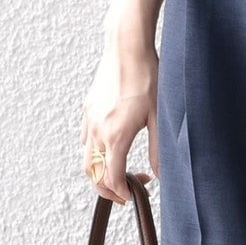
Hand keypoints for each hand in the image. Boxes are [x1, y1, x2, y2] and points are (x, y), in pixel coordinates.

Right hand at [80, 40, 158, 204]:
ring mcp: (89, 120)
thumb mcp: (159, 118)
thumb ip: (159, 150)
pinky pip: (84, 141)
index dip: (122, 193)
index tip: (134, 196)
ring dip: (99, 174)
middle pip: (94, 174)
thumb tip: (161, 174)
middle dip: (107, 190)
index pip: (112, 179)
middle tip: (126, 193)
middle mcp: (97, 131)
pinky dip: (94, 154)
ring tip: (118, 175)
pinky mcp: (88, 110)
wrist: (127, 48)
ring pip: (86, 159)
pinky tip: (111, 150)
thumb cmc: (147, 78)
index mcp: (116, 136)